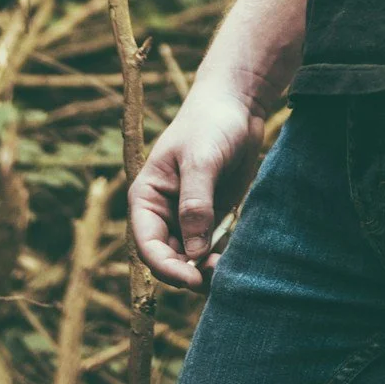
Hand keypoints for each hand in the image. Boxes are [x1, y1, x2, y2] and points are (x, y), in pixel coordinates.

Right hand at [128, 73, 269, 290]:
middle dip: (189, 273)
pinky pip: (211, 247)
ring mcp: (187, 216)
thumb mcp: (201, 161)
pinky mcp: (212, 216)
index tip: (192, 279)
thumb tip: (194, 253)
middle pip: (168, 257)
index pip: (147, 244)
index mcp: (146, 197)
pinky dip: (220, 258)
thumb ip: (195, 205)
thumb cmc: (211, 124)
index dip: (166, 267)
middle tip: (218, 278)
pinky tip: (236, 260)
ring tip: (229, 272)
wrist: (238, 104)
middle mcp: (162, 212)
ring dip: (206, 270)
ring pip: (190, 258)